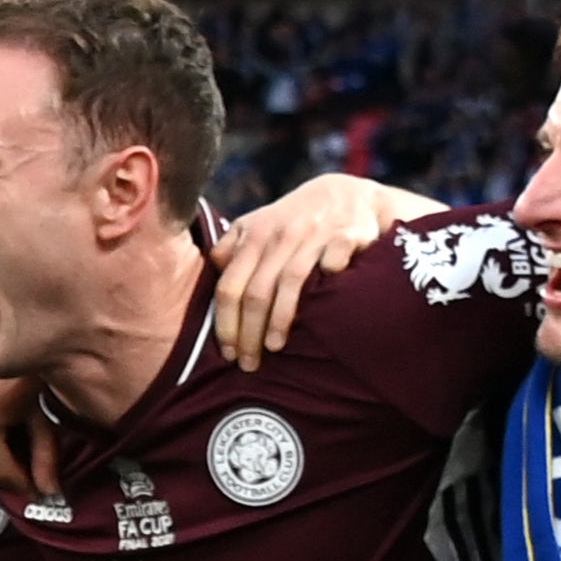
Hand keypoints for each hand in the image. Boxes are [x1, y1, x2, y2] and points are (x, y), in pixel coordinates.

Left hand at [208, 175, 426, 368]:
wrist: (347, 195)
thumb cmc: (294, 221)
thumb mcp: (257, 226)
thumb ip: (231, 249)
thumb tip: (212, 277)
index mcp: (253, 235)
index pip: (229, 286)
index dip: (225, 323)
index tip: (227, 353)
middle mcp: (280, 234)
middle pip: (256, 291)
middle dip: (249, 333)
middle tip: (248, 364)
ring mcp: (314, 234)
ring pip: (290, 282)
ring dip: (279, 319)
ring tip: (274, 349)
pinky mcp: (348, 234)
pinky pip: (334, 260)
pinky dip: (327, 282)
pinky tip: (322, 312)